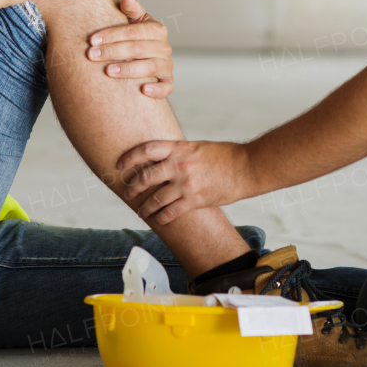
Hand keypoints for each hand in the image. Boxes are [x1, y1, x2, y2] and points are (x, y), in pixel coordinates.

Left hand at [88, 0, 173, 97]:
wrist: (145, 56)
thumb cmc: (136, 37)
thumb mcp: (134, 21)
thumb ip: (131, 10)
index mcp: (157, 30)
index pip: (133, 31)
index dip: (112, 35)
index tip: (92, 40)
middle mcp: (164, 47)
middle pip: (138, 49)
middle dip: (113, 52)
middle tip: (92, 55)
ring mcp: (166, 65)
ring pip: (149, 67)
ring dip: (128, 69)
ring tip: (108, 71)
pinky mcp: (167, 81)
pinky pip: (166, 87)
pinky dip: (157, 90)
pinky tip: (143, 90)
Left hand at [117, 140, 252, 224]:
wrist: (247, 168)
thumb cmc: (225, 156)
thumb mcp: (198, 147)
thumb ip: (179, 153)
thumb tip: (162, 160)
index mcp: (180, 148)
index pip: (146, 150)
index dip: (129, 157)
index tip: (119, 165)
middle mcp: (179, 165)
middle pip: (145, 177)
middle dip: (133, 187)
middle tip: (128, 193)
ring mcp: (186, 183)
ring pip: (156, 199)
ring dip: (145, 207)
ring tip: (142, 211)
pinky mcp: (195, 199)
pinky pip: (171, 212)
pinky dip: (162, 217)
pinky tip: (159, 220)